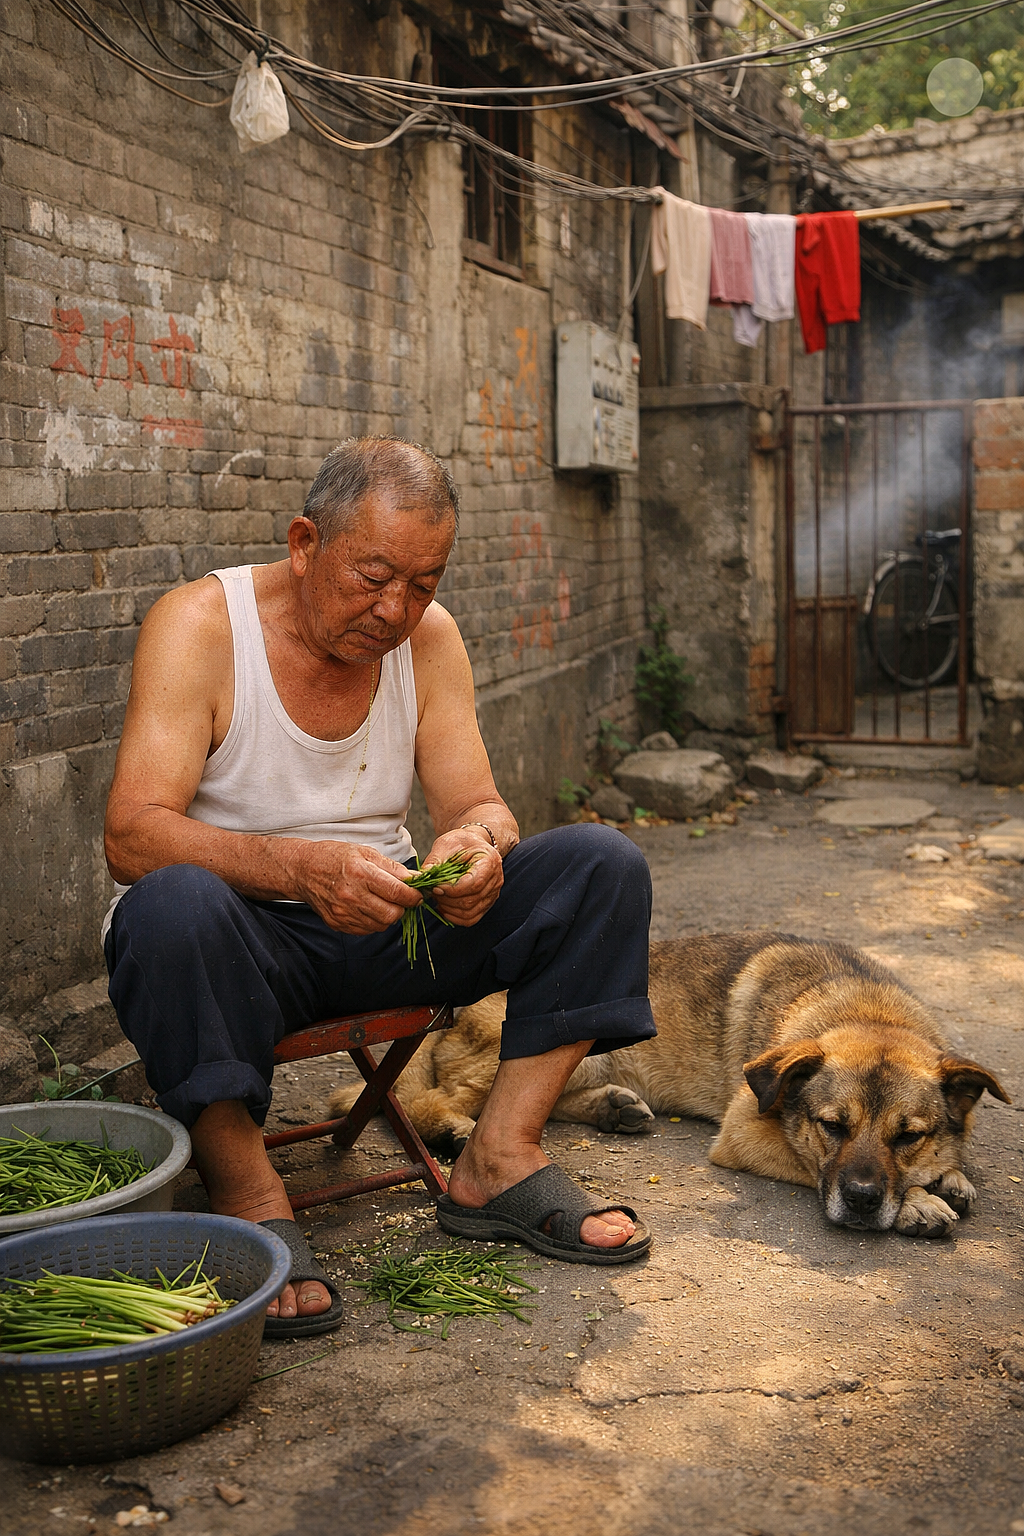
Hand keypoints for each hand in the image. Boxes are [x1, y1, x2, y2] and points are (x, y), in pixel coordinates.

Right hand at [287, 841, 421, 933]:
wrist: (303, 870)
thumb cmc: (335, 857)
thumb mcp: (365, 852)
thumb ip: (392, 868)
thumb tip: (415, 879)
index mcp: (361, 873)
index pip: (397, 892)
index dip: (413, 896)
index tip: (418, 895)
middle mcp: (351, 895)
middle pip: (391, 914)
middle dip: (402, 908)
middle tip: (400, 899)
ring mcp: (343, 912)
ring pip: (380, 925)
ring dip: (388, 915)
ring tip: (382, 901)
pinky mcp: (337, 923)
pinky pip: (366, 930)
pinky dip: (373, 921)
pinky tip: (368, 908)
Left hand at [421, 827, 502, 926]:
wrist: (472, 846)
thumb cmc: (461, 843)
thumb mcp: (446, 844)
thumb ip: (434, 861)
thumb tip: (422, 877)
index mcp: (490, 861)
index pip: (474, 883)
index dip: (452, 889)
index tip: (435, 886)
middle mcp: (495, 880)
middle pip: (470, 901)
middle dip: (446, 899)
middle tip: (432, 891)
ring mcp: (492, 894)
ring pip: (469, 913)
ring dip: (448, 908)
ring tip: (437, 897)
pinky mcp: (486, 904)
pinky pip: (470, 918)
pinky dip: (454, 917)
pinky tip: (443, 906)